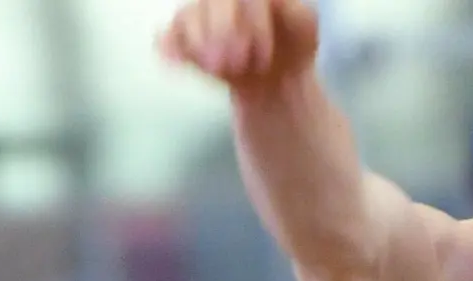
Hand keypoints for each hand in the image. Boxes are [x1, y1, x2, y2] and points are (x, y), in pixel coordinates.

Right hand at [157, 0, 319, 88]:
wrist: (277, 80)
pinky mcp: (185, 36)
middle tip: (237, 63)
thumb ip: (294, 8)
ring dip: (201, 44)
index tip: (264, 55)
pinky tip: (177, 62)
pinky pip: (167, 34)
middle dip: (222, 31)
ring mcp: (201, 12)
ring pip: (187, 15)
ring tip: (220, 70)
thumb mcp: (305, 26)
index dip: (252, 22)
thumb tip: (271, 1)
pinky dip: (170, 48)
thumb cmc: (293, 47)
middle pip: (211, 0)